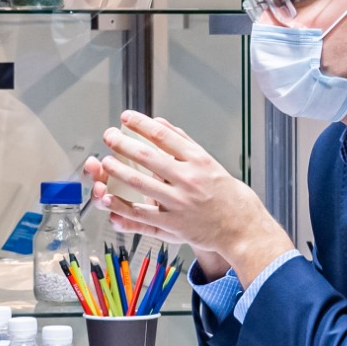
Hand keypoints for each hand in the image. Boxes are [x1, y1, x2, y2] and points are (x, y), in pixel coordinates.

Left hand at [87, 112, 294, 282]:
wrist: (242, 228)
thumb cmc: (228, 196)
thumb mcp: (210, 163)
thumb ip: (184, 144)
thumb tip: (161, 124)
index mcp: (199, 160)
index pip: (165, 136)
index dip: (142, 125)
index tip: (126, 118)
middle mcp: (189, 179)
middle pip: (149, 157)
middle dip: (124, 144)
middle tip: (109, 136)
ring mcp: (180, 202)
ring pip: (142, 184)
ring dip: (119, 171)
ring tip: (104, 162)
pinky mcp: (173, 224)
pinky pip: (142, 214)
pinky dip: (123, 206)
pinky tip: (108, 197)